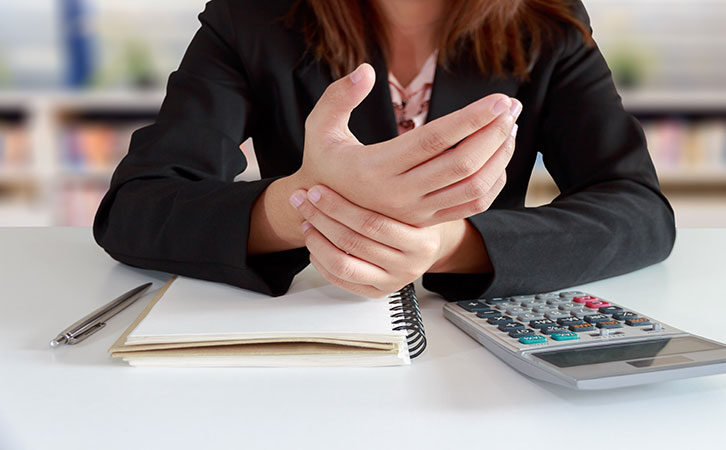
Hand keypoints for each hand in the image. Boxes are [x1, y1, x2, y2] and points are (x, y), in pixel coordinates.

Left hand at [290, 184, 468, 297]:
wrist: (424, 238)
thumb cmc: (410, 208)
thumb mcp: (412, 189)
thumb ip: (394, 171)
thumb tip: (357, 132)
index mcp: (423, 238)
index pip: (373, 223)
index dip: (338, 206)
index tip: (316, 189)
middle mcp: (411, 265)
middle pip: (354, 242)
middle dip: (321, 218)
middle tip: (301, 199)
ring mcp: (394, 281)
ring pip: (343, 263)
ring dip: (317, 240)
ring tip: (306, 220)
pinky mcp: (377, 292)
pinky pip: (340, 279)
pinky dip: (321, 260)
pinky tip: (314, 241)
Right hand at [292, 63, 520, 226]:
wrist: (326, 213)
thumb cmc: (324, 162)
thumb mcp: (319, 127)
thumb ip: (338, 96)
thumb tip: (367, 70)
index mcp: (375, 169)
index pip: (434, 140)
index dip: (472, 119)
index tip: (499, 100)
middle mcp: (399, 195)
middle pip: (462, 165)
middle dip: (494, 133)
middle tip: (512, 106)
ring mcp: (416, 212)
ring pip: (473, 187)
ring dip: (499, 157)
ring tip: (510, 128)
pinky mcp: (427, 221)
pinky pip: (471, 206)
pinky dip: (493, 182)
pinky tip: (499, 157)